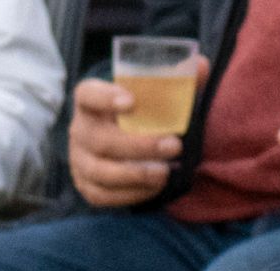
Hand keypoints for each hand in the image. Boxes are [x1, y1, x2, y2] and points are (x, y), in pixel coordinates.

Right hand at [69, 72, 192, 207]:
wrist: (121, 144)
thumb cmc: (138, 115)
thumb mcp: (152, 94)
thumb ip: (175, 79)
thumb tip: (201, 65)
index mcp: (90, 100)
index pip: (88, 94)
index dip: (105, 98)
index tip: (132, 101)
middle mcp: (79, 130)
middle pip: (100, 140)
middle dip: (139, 146)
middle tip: (174, 146)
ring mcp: (79, 160)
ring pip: (101, 172)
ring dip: (136, 174)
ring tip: (165, 172)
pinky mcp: (85, 186)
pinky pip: (103, 195)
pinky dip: (130, 193)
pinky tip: (154, 187)